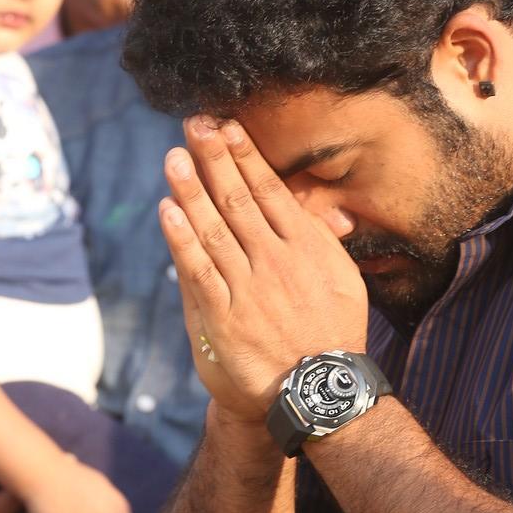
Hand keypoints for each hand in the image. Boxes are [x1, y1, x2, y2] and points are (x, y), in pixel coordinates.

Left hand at [160, 117, 367, 419]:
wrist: (318, 387)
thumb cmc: (334, 331)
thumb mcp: (345, 281)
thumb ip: (325, 242)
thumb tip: (322, 209)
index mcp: (308, 248)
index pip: (270, 191)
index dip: (245, 156)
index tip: (226, 126)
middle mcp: (277, 260)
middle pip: (238, 200)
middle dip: (214, 159)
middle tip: (193, 124)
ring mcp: (249, 287)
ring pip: (214, 229)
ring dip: (192, 190)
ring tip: (174, 157)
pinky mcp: (224, 315)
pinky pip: (199, 270)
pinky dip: (182, 239)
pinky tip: (167, 211)